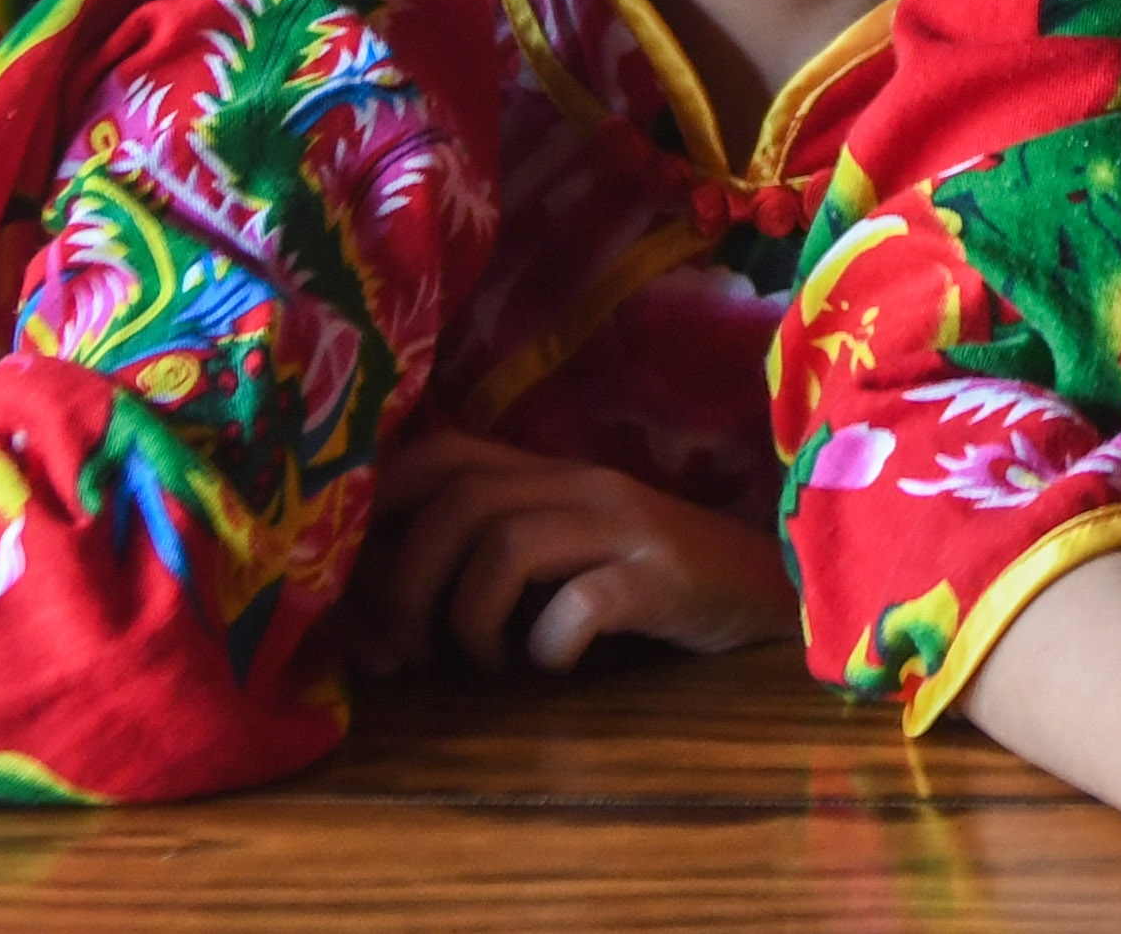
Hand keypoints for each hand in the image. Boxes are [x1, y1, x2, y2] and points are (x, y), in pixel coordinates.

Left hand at [353, 429, 793, 674]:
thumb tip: (375, 624)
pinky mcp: (660, 577)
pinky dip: (544, 645)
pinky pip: (579, 602)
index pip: (435, 453)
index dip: (376, 508)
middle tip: (413, 651)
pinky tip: (550, 668)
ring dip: (468, 619)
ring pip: (504, 544)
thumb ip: (484, 557)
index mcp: (543, 472)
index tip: (352, 582)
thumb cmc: (645, 581)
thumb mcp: (561, 552)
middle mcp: (576, 484)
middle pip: (457, 500)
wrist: (767, 588)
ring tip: (486, 665)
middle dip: (410, 581)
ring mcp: (622, 526)